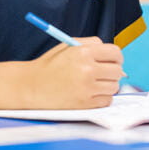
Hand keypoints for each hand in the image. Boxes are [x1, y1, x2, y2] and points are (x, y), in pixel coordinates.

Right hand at [9, 37, 124, 108]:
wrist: (31, 86)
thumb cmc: (50, 65)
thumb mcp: (69, 46)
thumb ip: (92, 44)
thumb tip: (112, 54)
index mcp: (84, 52)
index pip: (115, 53)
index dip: (116, 57)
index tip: (113, 61)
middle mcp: (87, 70)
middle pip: (117, 71)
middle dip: (113, 71)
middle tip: (104, 73)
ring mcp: (87, 88)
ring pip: (114, 86)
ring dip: (108, 85)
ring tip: (95, 84)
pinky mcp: (85, 104)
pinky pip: (107, 100)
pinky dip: (102, 98)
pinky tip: (91, 94)